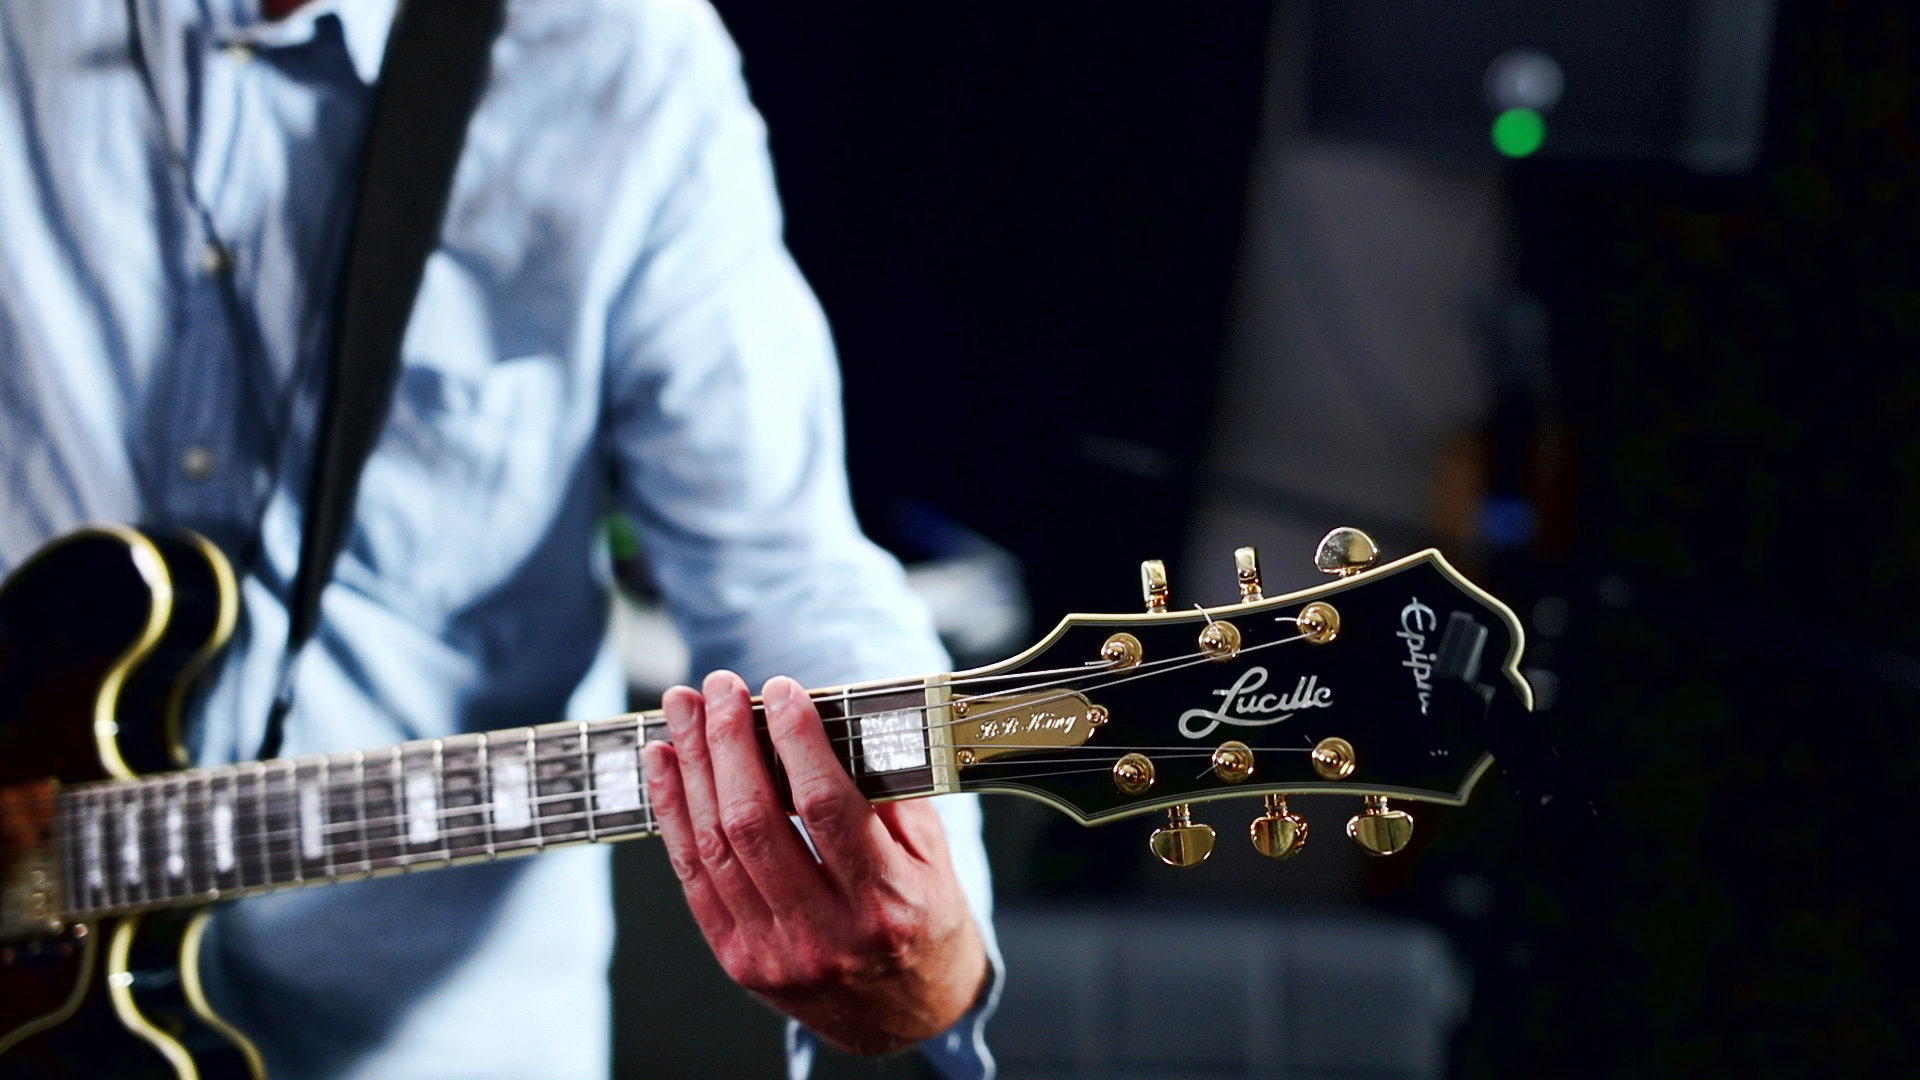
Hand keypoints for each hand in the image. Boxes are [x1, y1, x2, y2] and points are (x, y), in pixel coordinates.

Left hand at [642, 671, 988, 1053]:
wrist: (908, 1018)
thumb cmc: (926, 924)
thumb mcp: (935, 858)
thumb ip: (891, 794)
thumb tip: (835, 720)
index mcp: (887, 903)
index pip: (826, 807)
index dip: (796, 740)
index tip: (781, 689)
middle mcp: (827, 934)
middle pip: (755, 822)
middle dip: (729, 742)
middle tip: (720, 687)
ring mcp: (776, 953)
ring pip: (716, 845)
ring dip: (692, 766)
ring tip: (683, 709)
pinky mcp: (739, 961)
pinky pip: (694, 878)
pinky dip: (674, 814)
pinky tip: (667, 765)